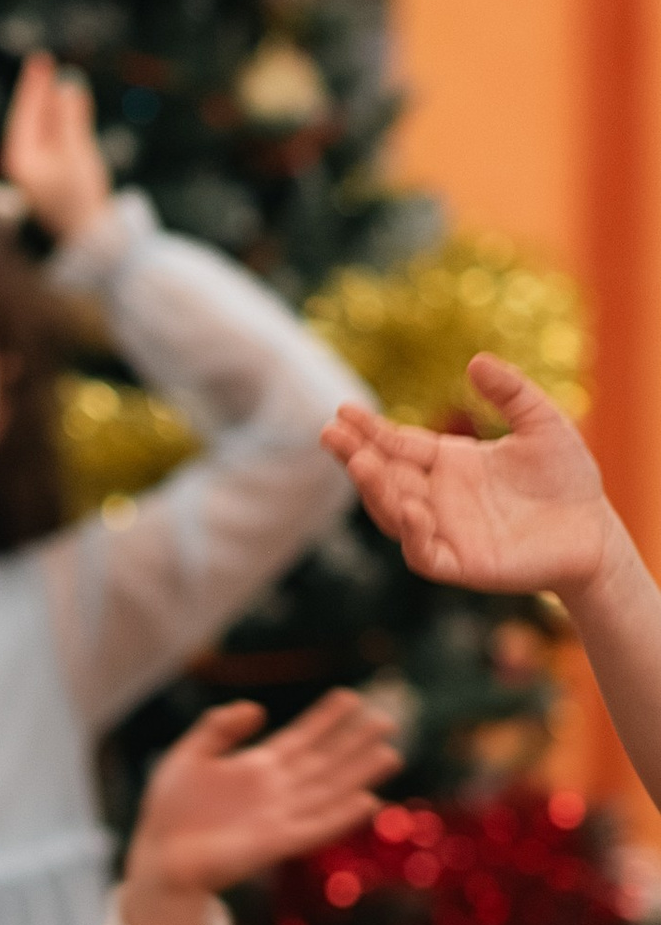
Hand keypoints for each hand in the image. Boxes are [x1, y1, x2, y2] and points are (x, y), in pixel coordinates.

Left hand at [0, 49, 110, 244]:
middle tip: (44, 62)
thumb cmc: (79, 196)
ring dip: (52, 105)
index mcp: (21, 160)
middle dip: (40, 93)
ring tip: (59, 80)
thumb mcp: (74, 152)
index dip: (32, 86)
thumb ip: (69, 118)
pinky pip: (54, 141)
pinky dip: (61, 122)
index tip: (39, 61)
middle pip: (30, 120)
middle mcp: (25, 165)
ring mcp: (39, 172)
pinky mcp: (54, 177)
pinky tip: (69, 106)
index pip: (24, 115)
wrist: (91, 236)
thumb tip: (67, 84)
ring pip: (43, 130)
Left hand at [120, 692, 400, 924]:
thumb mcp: (189, 755)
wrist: (158, 854)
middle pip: (325, 762)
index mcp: (258, 768)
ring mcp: (279, 818)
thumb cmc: (170, 808)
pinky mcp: (275, 845)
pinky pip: (315, 829)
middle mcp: (276, 791)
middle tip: (388, 719)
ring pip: (329, 792)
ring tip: (390, 754)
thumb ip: (218, 727)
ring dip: (359, 775)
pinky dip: (341, 817)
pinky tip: (367, 802)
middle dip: (355, 742)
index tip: (350, 696)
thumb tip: (258, 709)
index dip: (326, 719)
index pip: (301, 738)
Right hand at [324, 359, 623, 598]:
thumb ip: (510, 391)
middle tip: (331, 434)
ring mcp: (444, 531)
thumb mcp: (542, 422)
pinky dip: (413, 534)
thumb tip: (475, 360)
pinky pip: (423, 553)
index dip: (370, 430)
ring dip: (375, 490)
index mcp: (449, 463)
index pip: (398, 444)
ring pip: (394, 514)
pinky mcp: (459, 564)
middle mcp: (437, 497)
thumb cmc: (566, 478)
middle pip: (385, 477)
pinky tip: (412, 508)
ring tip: (361, 463)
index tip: (344, 410)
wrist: (594, 532)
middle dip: (356, 457)